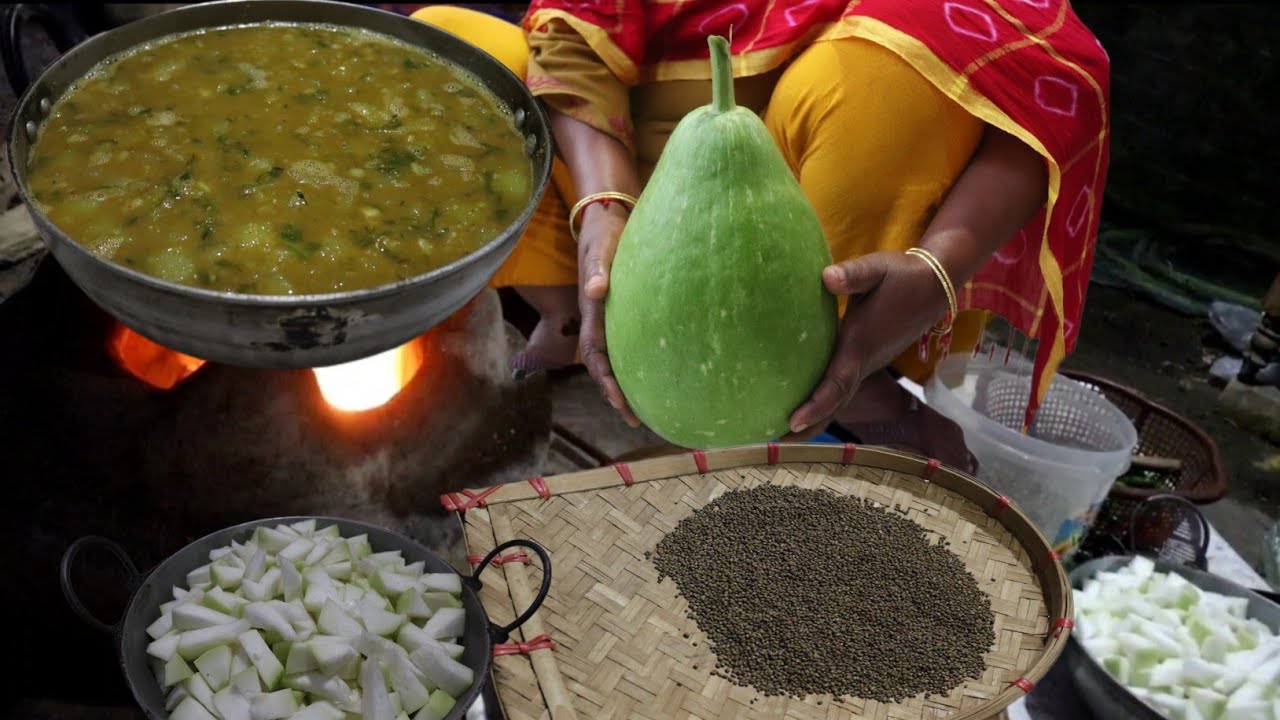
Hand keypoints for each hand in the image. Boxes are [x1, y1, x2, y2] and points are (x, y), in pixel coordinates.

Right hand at [577, 203, 641, 426]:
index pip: (596, 354)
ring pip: (619, 356)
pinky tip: (660, 371)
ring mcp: (613, 316)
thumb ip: (598, 267)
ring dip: (629, 382)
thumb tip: (595, 290)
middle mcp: (600, 318)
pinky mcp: (627, 309)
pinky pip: (631, 342)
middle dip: (618, 393)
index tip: (620, 401)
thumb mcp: (600, 246)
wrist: (609, 217)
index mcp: (592, 310)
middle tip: (636, 419)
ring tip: (648, 407)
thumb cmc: (605, 232)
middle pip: (606, 365)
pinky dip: (641, 361)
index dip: (606, 381)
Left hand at [782, 251, 949, 440]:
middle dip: (809, 427)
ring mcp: (866, 364)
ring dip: (813, 419)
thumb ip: (854, 274)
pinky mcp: (865, 360)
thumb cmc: (901, 276)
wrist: (934, 286)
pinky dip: (822, 402)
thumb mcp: (878, 269)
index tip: (792, 422)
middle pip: (835, 403)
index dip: (816, 404)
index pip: (837, 382)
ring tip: (779, 436)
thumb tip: (827, 277)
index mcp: (860, 345)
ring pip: (838, 399)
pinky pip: (840, 388)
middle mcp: (863, 362)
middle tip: (773, 445)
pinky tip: (801, 404)